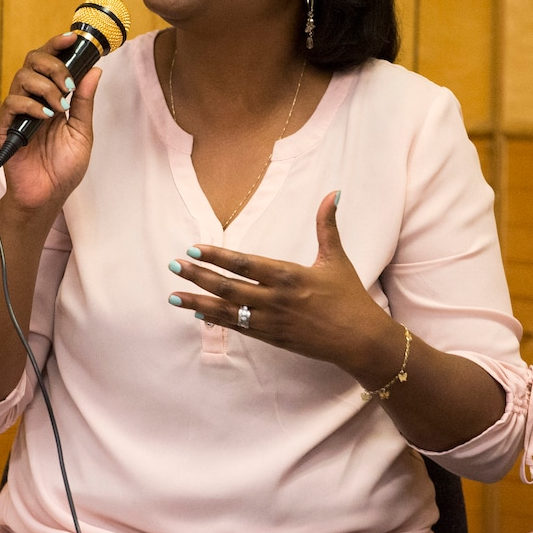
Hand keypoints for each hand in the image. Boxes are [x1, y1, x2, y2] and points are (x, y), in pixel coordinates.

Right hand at [0, 32, 100, 208]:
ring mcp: (18, 113)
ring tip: (61, 107)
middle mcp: (33, 99)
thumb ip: (86, 101)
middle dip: (53, 64)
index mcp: (51, 97)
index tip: (73, 37)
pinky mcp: (5, 128)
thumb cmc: (64, 166)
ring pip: (22, 79)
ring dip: (46, 87)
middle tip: (69, 84)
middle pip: (32, 61)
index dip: (57, 45)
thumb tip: (95, 70)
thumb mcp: (82, 131)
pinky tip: (46, 117)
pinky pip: (11, 105)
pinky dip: (31, 106)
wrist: (49, 196)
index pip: (49, 62)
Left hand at [167, 191, 388, 364]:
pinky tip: (198, 313)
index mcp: (288, 275)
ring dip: (198, 302)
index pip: (244, 264)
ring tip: (173, 295)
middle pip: (227, 287)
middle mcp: (275, 299)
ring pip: (226, 310)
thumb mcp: (336, 258)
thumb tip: (333, 192)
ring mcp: (271, 321)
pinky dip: (216, 319)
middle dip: (198, 276)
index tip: (193, 249)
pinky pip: (237, 327)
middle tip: (173, 266)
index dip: (216, 256)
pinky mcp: (272, 338)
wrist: (360, 340)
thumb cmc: (348, 296)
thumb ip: (327, 225)